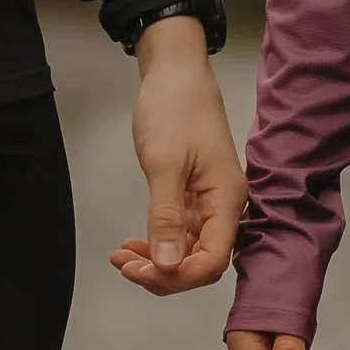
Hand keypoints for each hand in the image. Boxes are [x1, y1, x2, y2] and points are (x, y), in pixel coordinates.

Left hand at [108, 16, 243, 294]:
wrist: (175, 72)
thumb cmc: (175, 107)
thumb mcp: (164, 163)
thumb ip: (166, 217)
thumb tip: (166, 265)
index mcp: (226, 199)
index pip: (211, 261)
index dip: (176, 276)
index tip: (140, 271)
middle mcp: (223, 205)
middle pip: (201, 262)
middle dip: (164, 273)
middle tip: (126, 266)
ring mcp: (208, 201)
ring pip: (188, 250)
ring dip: (157, 260)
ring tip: (123, 257)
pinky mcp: (193, 195)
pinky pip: (179, 233)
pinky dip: (156, 241)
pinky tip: (134, 242)